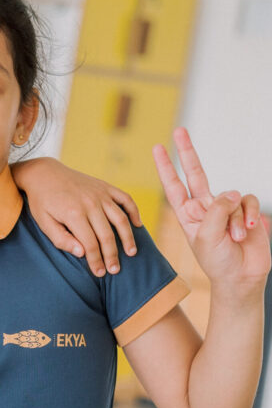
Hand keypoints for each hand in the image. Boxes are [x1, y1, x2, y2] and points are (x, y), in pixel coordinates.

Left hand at [14, 156, 141, 275]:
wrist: (44, 173)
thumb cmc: (42, 201)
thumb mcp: (44, 222)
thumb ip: (61, 239)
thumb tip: (82, 254)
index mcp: (73, 214)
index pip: (90, 244)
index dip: (96, 261)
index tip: (100, 273)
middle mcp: (90, 203)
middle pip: (107, 235)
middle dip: (112, 255)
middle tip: (115, 270)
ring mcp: (100, 194)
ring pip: (121, 219)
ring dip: (128, 237)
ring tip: (131, 253)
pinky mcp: (105, 186)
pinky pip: (126, 199)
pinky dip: (134, 211)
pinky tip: (137, 225)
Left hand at [154, 128, 269, 294]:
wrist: (241, 277)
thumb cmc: (218, 260)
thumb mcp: (207, 237)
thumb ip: (215, 211)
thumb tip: (229, 192)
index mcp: (187, 214)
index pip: (174, 185)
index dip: (166, 167)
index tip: (157, 148)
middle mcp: (205, 207)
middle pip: (196, 173)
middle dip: (188, 152)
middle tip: (179, 131)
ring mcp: (226, 208)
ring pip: (230, 197)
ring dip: (236, 219)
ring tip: (235, 237)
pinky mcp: (247, 211)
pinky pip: (248, 201)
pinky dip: (250, 215)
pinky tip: (251, 230)